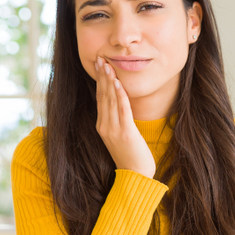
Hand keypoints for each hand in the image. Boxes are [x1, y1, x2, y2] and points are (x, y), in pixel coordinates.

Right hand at [94, 57, 155, 178]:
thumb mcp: (121, 136)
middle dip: (102, 76)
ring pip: (110, 100)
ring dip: (109, 81)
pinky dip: (120, 95)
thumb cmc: (131, 157)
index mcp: (102, 126)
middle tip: (100, 58)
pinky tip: (118, 83)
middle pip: (102, 96)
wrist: (135, 176)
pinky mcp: (125, 133)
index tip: (99, 65)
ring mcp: (113, 130)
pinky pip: (122, 110)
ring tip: (108, 65)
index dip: (99, 81)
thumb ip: (118, 121)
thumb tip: (120, 106)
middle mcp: (104, 126)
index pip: (100, 98)